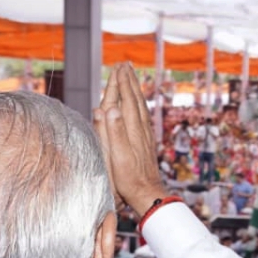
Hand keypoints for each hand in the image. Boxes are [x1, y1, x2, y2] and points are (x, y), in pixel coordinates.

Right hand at [95, 64, 165, 214]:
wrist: (148, 193)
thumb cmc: (129, 179)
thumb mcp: (117, 157)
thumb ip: (113, 132)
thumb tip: (109, 108)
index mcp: (131, 130)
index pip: (126, 101)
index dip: (122, 84)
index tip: (118, 68)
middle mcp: (140, 129)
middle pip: (136, 100)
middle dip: (130, 81)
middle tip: (126, 65)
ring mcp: (145, 135)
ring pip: (141, 106)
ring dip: (136, 90)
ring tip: (132, 77)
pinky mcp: (147, 141)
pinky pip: (143, 116)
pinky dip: (140, 104)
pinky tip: (139, 103)